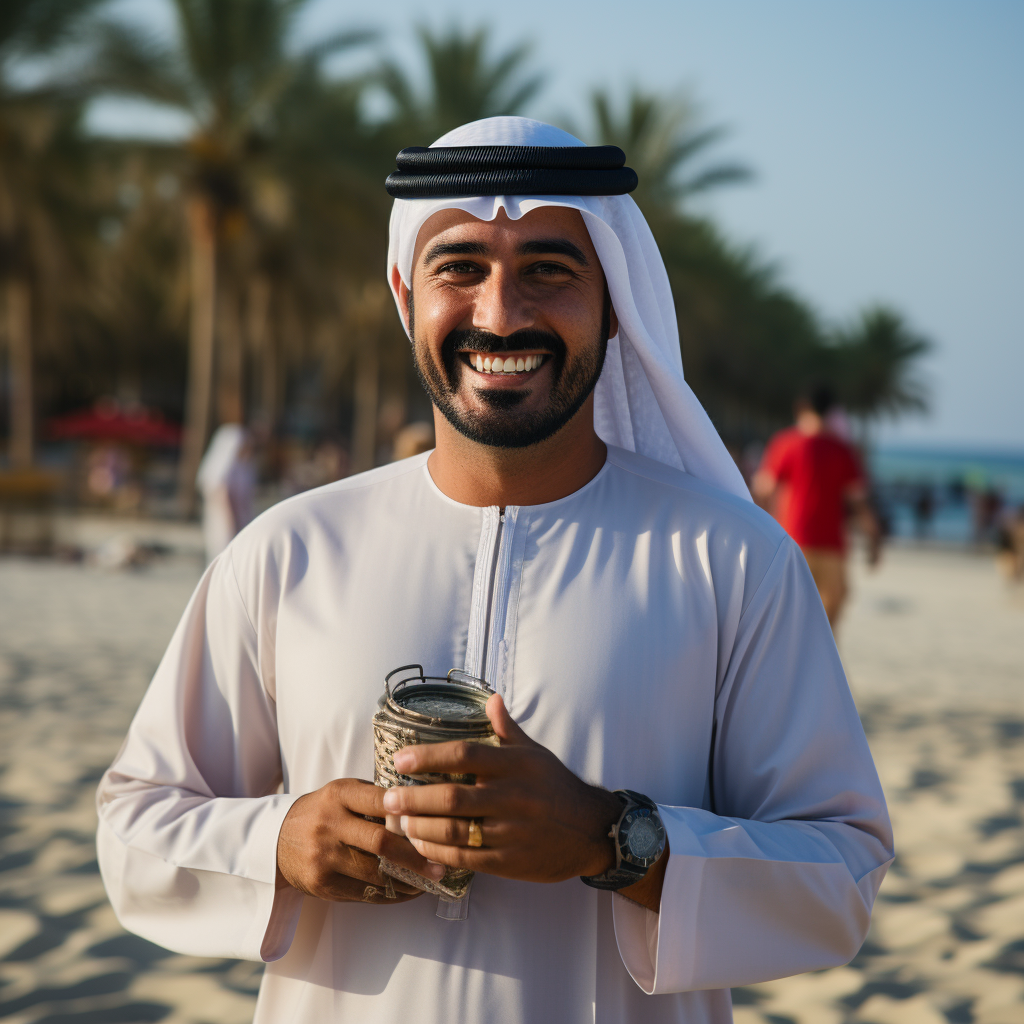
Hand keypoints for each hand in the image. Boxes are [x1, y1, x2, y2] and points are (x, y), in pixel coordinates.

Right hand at [276, 778, 444, 903]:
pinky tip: (408, 892)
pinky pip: (364, 894)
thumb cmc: (326, 812)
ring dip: (407, 881)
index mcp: (339, 794)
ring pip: (375, 873)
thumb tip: (421, 812)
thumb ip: (375, 800)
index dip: (410, 813)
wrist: (278, 838)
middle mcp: (329, 824)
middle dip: (415, 857)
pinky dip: (391, 895)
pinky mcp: (322, 884)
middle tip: (439, 866)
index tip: (436, 824)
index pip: (381, 801)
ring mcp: (323, 857)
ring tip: (430, 881)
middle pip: (381, 842)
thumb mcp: (344, 794)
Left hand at [381, 694, 621, 883]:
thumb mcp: (535, 753)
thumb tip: (490, 698)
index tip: (400, 760)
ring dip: (421, 829)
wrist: (592, 830)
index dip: (428, 757)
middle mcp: (514, 796)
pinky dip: (439, 853)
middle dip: (414, 799)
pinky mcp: (511, 861)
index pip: (464, 755)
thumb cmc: (556, 787)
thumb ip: (507, 728)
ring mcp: (512, 831)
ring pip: (456, 831)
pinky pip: (467, 859)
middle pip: (453, 797)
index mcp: (516, 764)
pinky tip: (421, 847)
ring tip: (400, 824)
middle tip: (388, 799)